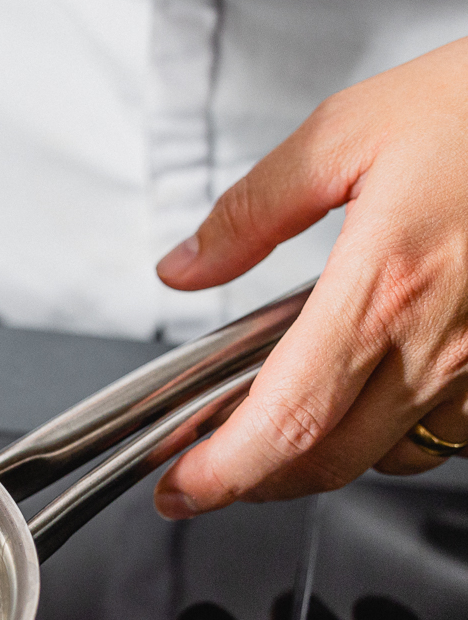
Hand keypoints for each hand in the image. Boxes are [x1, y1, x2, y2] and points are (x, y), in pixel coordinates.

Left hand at [154, 36, 467, 518]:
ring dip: (332, 455)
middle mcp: (444, 341)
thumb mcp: (351, 130)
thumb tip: (186, 267)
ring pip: (397, 455)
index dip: (223, 473)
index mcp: (384, 287)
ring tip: (290, 423)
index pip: (286, 421)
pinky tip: (380, 390)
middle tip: (212, 470)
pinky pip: (457, 429)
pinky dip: (405, 429)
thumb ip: (255, 210)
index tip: (180, 489)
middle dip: (259, 480)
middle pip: (332, 459)